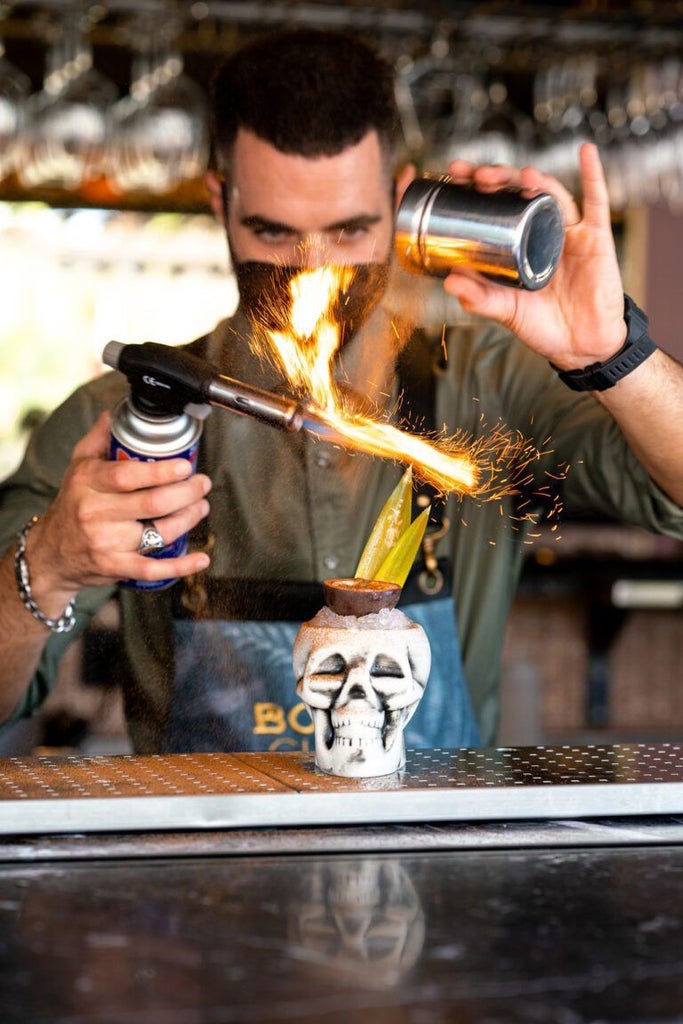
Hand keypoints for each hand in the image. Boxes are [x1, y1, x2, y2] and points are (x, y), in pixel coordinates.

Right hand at [26, 411, 211, 612]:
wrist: (50, 554)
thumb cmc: (71, 505)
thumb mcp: (77, 467)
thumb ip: (98, 439)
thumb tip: (116, 414)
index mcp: (88, 483)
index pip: (127, 475)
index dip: (162, 471)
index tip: (185, 465)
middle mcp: (95, 513)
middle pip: (152, 503)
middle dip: (187, 493)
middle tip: (202, 484)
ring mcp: (106, 543)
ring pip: (159, 532)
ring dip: (189, 519)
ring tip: (201, 506)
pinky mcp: (114, 567)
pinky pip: (152, 569)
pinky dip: (180, 566)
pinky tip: (201, 558)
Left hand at [442, 142, 626, 370]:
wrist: (582, 347)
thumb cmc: (544, 327)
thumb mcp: (506, 312)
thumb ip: (480, 299)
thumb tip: (449, 282)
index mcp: (517, 245)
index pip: (494, 208)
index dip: (476, 190)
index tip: (455, 176)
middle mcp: (540, 233)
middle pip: (519, 194)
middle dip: (498, 179)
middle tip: (475, 174)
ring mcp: (568, 233)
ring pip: (552, 195)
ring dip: (535, 180)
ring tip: (519, 175)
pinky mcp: (596, 238)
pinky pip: (596, 202)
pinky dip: (593, 175)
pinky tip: (586, 152)